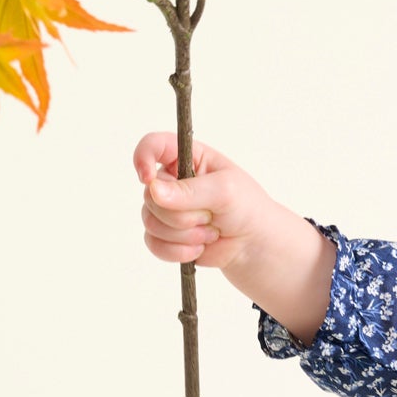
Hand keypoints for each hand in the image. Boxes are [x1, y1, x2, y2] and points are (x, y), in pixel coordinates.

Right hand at [131, 131, 335, 345]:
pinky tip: (199, 248)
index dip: (143, 158)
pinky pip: (153, 243)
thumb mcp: (225, 190)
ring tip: (210, 232)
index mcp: (186, 157)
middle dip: (183, 214)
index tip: (147, 178)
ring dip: (184, 234)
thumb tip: (153, 190)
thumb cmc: (246, 207)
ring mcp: (165, 209)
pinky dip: (177, 251)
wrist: (253, 245)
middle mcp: (171, 181)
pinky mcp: (164, 236)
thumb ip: (190, 190)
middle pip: (150, 195)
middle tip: (211, 216)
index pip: (153, 145)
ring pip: (151, 221)